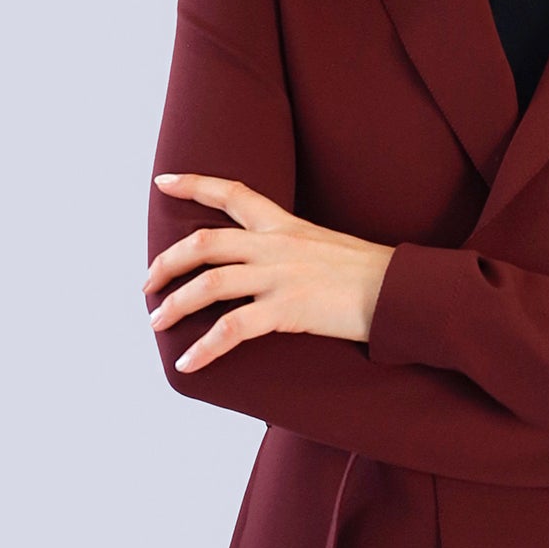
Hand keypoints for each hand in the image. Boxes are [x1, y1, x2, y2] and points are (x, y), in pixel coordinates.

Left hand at [143, 172, 393, 371]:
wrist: (400, 291)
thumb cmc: (370, 274)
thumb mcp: (326, 245)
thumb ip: (292, 249)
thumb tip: (269, 264)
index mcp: (284, 225)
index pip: (233, 193)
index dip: (194, 185)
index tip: (163, 182)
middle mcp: (275, 245)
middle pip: (204, 243)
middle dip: (167, 262)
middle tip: (148, 284)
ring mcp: (279, 277)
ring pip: (209, 285)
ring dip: (175, 304)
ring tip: (157, 322)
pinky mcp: (287, 310)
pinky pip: (233, 329)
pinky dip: (205, 349)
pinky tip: (189, 365)